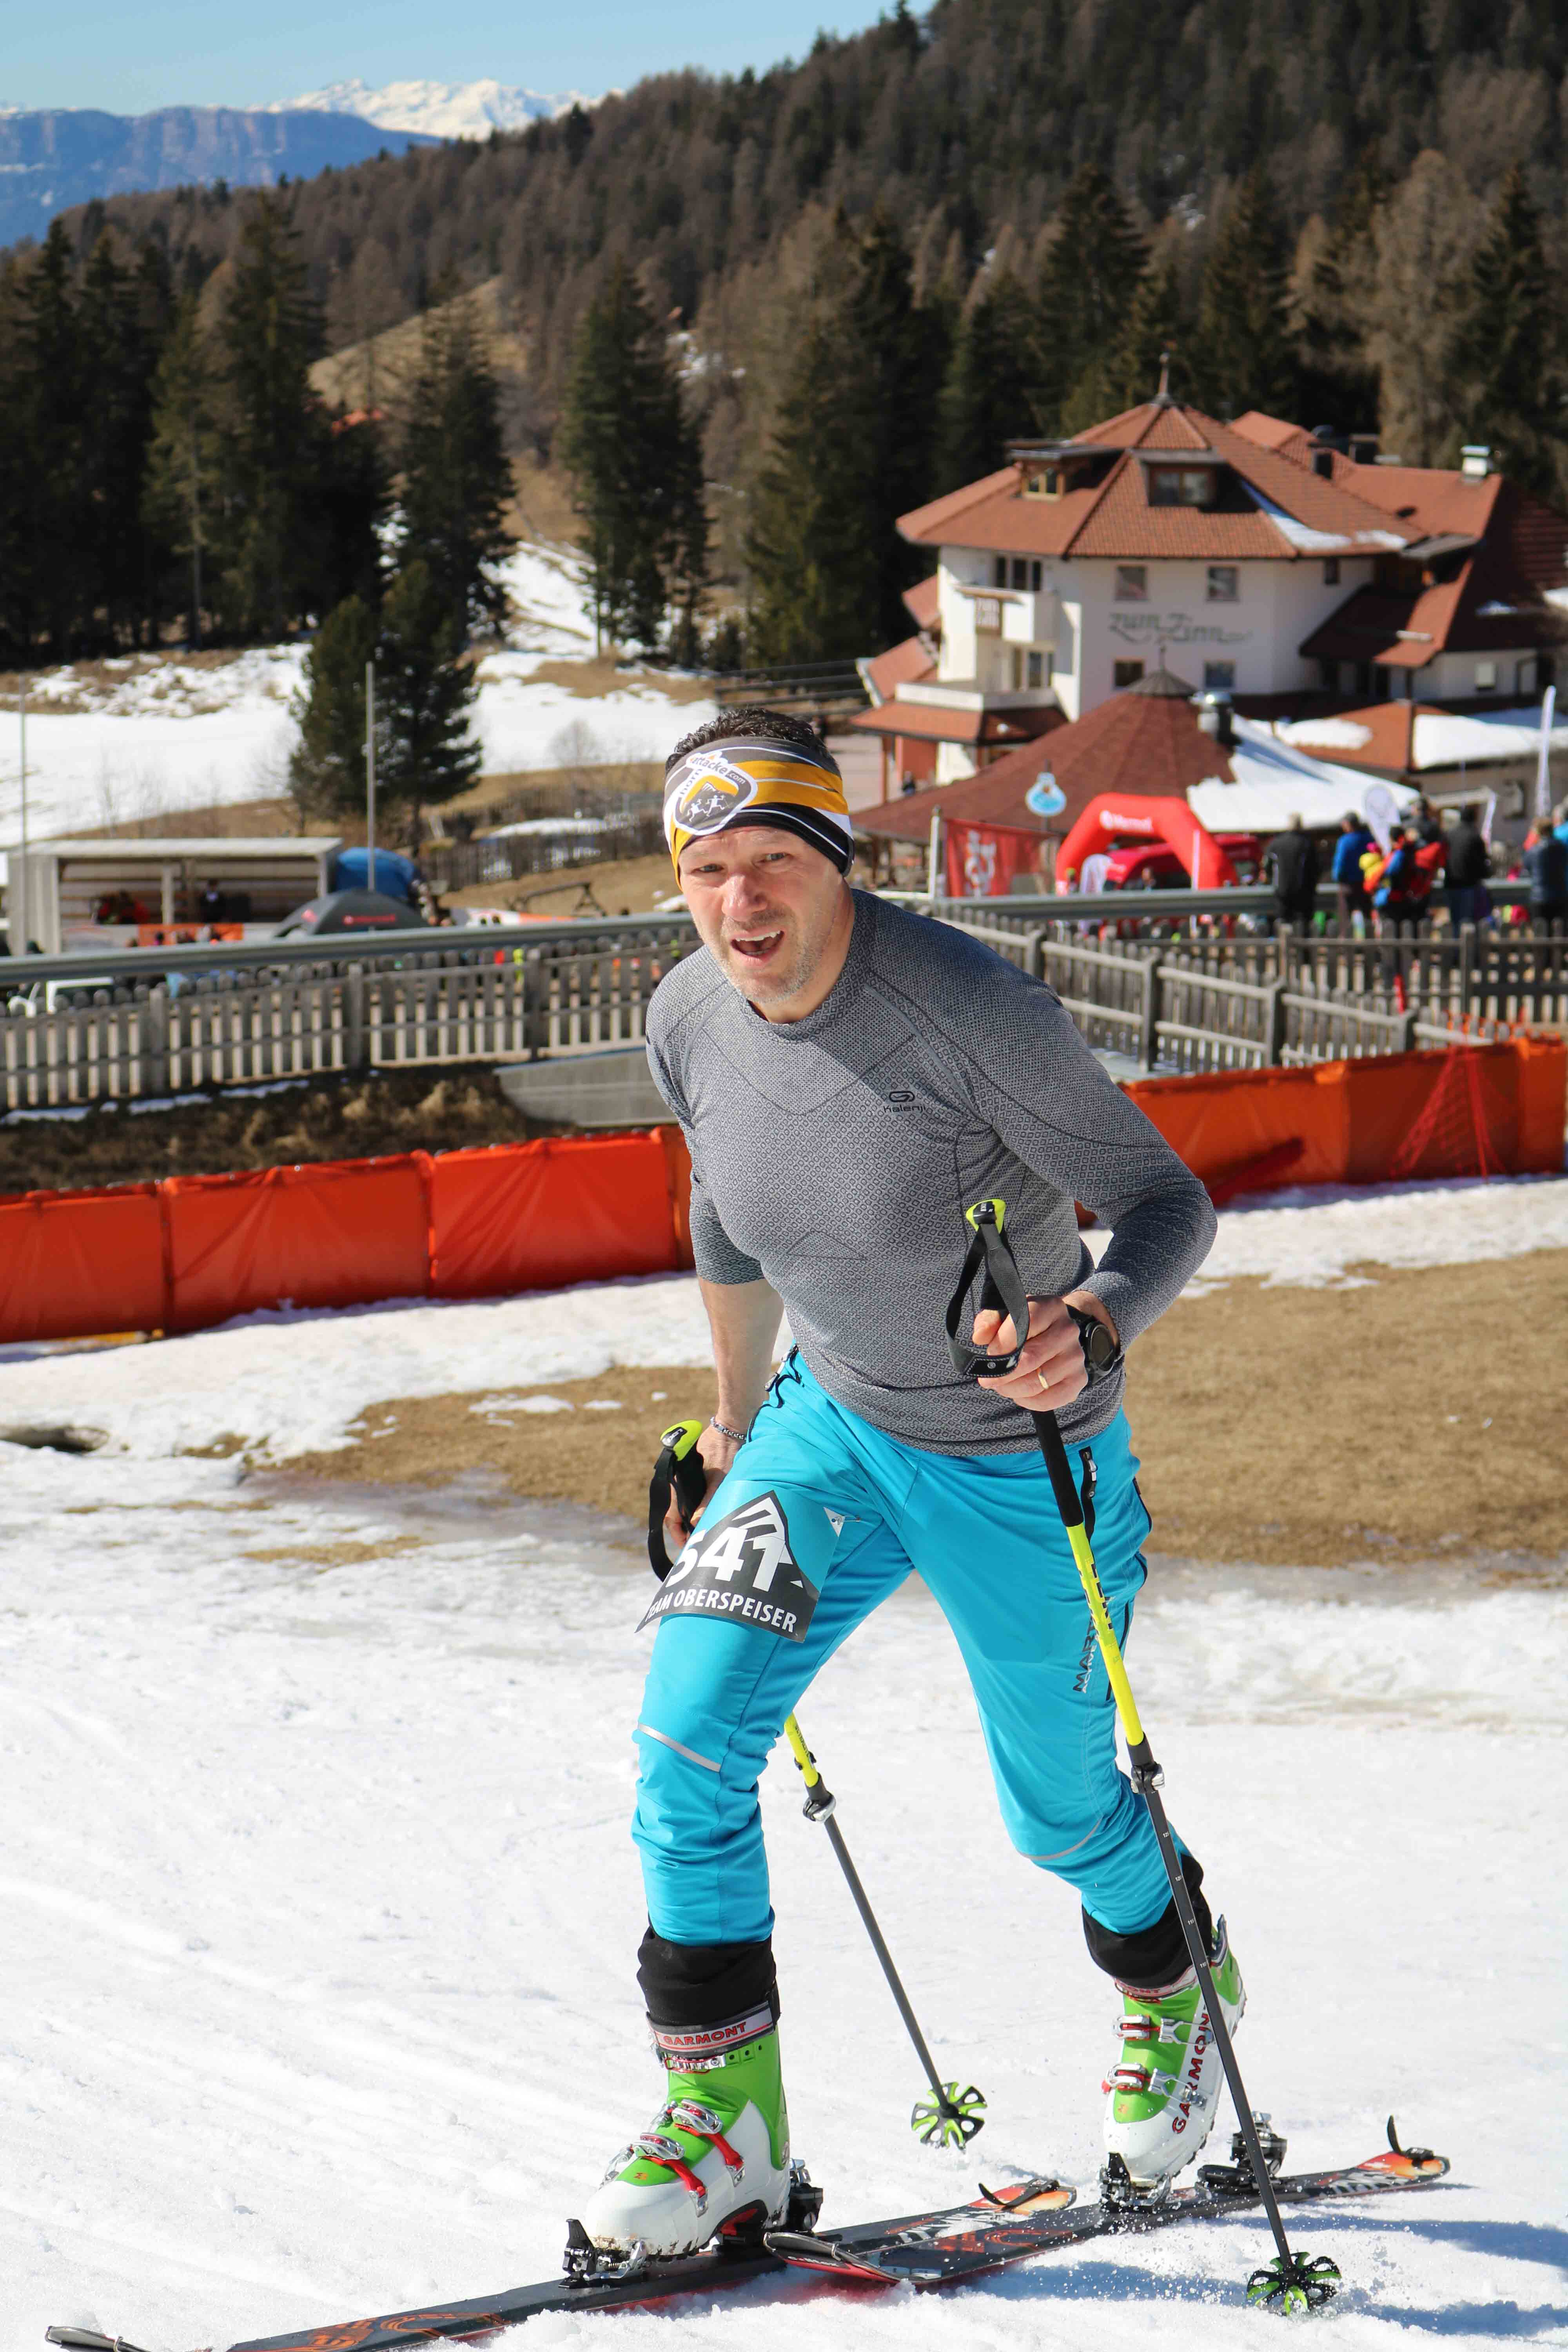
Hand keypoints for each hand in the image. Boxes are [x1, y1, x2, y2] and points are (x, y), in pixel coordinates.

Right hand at [663, 1419, 737, 1552]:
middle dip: (686, 1531)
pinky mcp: (699, 1473)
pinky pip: (695, 1495)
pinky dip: (700, 1507)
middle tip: (698, 1544)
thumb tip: (695, 1523)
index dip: (677, 1534)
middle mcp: (681, 1483)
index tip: (687, 1546)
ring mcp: (689, 1478)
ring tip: (706, 1532)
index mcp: (680, 1485)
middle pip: (678, 1514)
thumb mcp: (719, 1477)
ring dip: (693, 1519)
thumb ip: (708, 1499)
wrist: (732, 1425)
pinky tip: (712, 1513)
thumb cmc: (727, 1450)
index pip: (671, 1517)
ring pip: (686, 1505)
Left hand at [972, 1289, 1117, 1413]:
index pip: (1025, 1324)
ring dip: (1011, 1389)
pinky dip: (1027, 1401)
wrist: (1057, 1335)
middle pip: (1030, 1358)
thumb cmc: (1026, 1325)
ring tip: (1001, 1385)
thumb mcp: (1006, 1314)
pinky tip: (1018, 1393)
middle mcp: (1068, 1331)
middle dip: (1002, 1373)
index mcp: (1051, 1307)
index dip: (1002, 1343)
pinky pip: (1047, 1399)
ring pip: (1036, 1382)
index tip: (989, 1354)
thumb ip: (989, 1320)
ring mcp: (1075, 1357)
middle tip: (987, 1379)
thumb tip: (980, 1336)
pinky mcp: (1078, 1380)